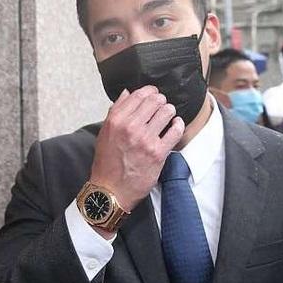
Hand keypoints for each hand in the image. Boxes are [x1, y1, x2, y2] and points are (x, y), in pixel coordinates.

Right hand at [90, 85, 184, 212]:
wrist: (110, 191)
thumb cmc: (107, 163)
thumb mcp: (104, 133)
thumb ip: (115, 112)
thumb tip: (126, 93)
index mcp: (116, 121)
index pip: (138, 95)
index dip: (150, 91)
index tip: (154, 94)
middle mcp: (130, 127)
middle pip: (155, 100)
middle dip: (161, 101)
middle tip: (162, 106)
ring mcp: (145, 140)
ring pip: (167, 112)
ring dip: (170, 111)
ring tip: (169, 115)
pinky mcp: (158, 153)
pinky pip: (175, 130)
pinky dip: (178, 125)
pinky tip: (176, 125)